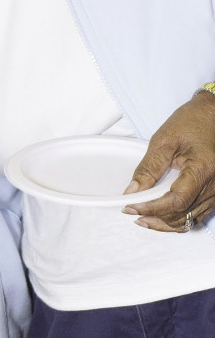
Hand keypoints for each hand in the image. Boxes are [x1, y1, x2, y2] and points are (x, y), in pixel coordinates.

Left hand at [123, 94, 214, 230]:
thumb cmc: (193, 121)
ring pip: (188, 220)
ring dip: (164, 223)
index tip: (131, 207)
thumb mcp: (164, 140)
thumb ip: (148, 168)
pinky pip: (195, 214)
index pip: (175, 201)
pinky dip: (177, 219)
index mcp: (203, 169)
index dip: (151, 208)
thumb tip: (133, 191)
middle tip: (132, 212)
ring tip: (143, 217)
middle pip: (181, 214)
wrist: (213, 114)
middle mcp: (214, 184)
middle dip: (154, 217)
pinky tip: (161, 216)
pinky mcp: (214, 193)